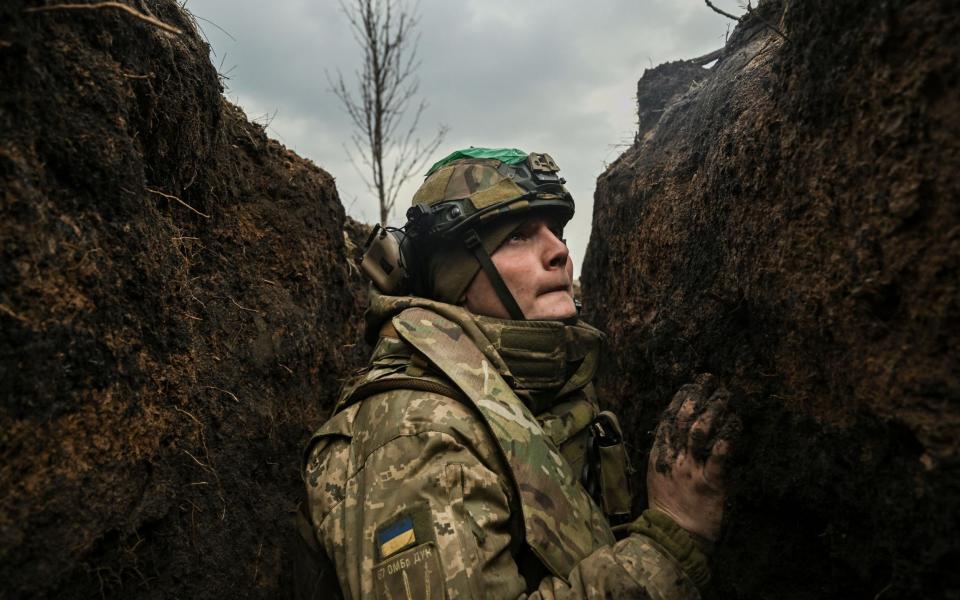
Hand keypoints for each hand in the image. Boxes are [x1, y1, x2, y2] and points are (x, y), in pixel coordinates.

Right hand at [646, 374, 738, 541]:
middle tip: (709, 381)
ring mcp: (691, 470)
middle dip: (696, 396)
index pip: (667, 418)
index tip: (690, 385)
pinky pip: (719, 457)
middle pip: (682, 419)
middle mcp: (673, 458)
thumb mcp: (657, 474)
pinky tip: (735, 424)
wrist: (674, 535)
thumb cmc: (668, 506)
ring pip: (699, 432)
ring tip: (724, 397)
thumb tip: (673, 430)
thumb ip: (665, 452)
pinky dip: (727, 438)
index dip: (679, 399)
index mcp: (659, 455)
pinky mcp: (710, 484)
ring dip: (713, 411)